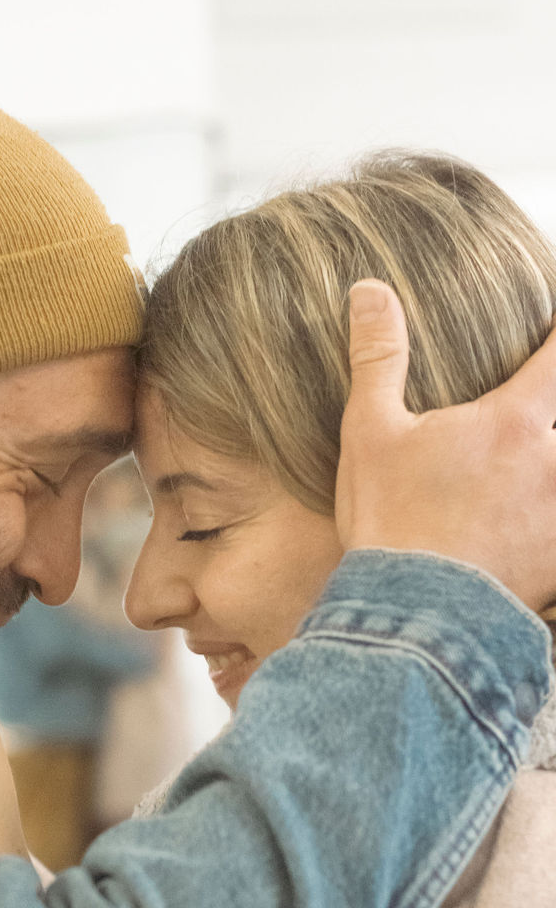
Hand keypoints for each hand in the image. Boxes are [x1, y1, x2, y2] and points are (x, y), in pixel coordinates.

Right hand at [337, 279, 555, 610]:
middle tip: (537, 417)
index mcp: (514, 423)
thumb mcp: (370, 433)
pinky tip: (539, 535)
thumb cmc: (390, 523)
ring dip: (553, 468)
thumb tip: (370, 290)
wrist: (410, 617)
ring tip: (540, 473)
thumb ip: (379, 357)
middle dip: (553, 409)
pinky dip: (553, 530)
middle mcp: (553, 464)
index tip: (555, 328)